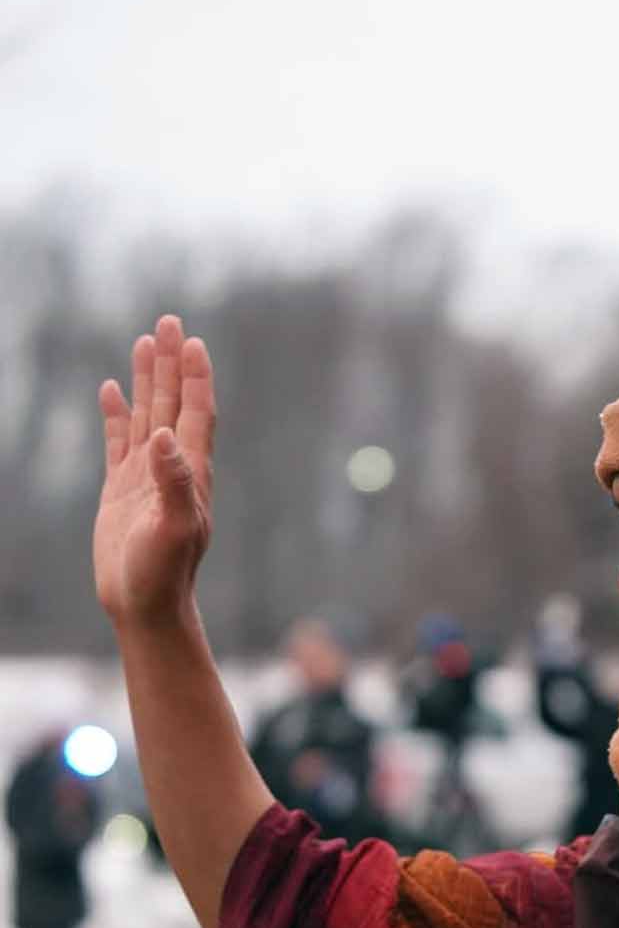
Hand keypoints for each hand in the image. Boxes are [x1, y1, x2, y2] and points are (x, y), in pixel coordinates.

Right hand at [94, 315, 215, 626]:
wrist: (146, 605)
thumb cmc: (164, 573)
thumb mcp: (173, 528)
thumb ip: (174, 483)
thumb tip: (167, 437)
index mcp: (192, 472)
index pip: (196, 414)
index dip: (195, 378)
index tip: (192, 342)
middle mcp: (174, 468)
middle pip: (173, 404)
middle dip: (171, 364)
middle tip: (169, 322)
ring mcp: (147, 476)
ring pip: (148, 415)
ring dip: (148, 380)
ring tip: (145, 341)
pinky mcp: (123, 489)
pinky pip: (119, 440)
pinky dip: (118, 413)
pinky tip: (113, 389)